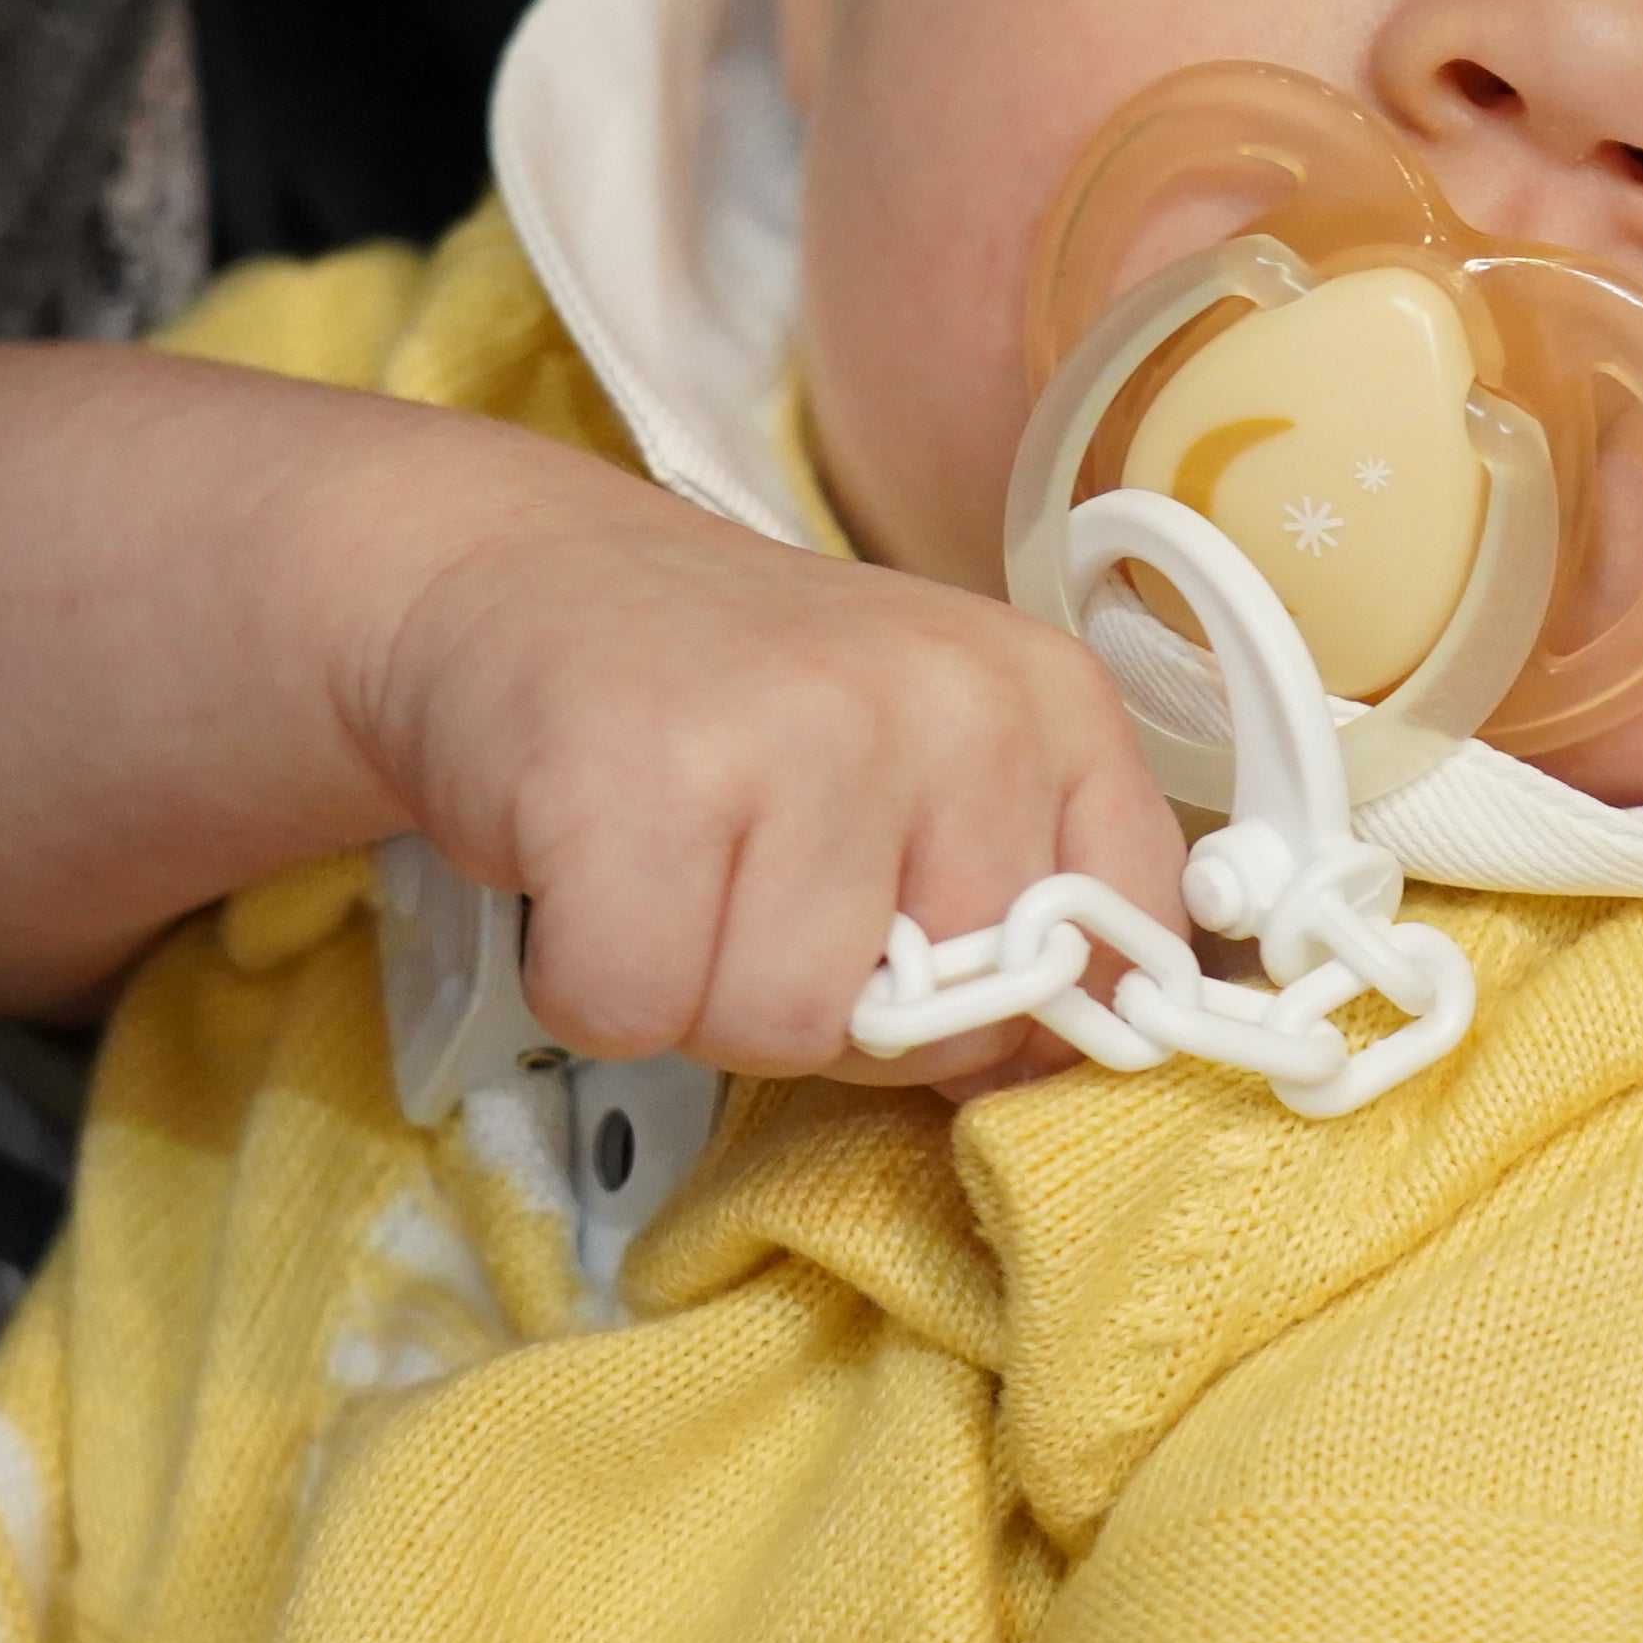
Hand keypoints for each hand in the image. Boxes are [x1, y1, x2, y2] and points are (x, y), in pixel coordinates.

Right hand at [357, 465, 1187, 1083]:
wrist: (520, 576)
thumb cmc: (732, 706)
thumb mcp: (920, 766)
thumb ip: (1009, 902)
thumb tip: (1052, 1066)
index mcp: (1049, 701)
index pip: (1122, 948)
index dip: (1011, 1016)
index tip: (918, 965)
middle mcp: (952, 704)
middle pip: (942, 1023)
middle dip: (830, 1006)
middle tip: (750, 889)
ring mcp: (802, 732)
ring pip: (786, 1028)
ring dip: (698, 995)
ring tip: (668, 869)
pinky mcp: (641, 781)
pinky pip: (637, 1008)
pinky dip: (587, 981)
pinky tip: (590, 874)